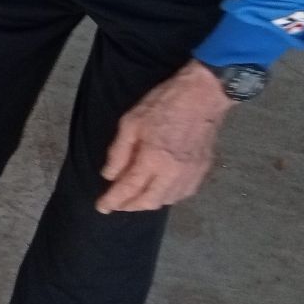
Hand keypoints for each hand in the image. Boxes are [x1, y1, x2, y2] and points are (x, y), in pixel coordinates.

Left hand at [97, 60, 235, 213]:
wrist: (202, 96)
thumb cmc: (163, 105)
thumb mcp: (130, 122)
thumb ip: (118, 152)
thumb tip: (109, 176)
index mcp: (153, 159)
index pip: (129, 189)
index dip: (113, 201)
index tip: (101, 207)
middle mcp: (174, 173)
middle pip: (149, 201)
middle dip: (130, 206)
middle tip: (116, 203)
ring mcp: (191, 173)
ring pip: (167, 200)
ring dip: (148, 203)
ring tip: (134, 198)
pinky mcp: (203, 170)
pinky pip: (183, 193)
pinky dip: (167, 197)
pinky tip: (158, 191)